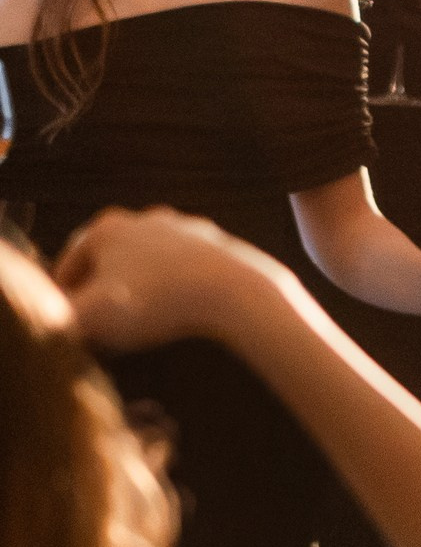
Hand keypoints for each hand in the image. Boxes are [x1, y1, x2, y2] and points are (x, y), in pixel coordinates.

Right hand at [55, 207, 289, 352]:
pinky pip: (183, 272)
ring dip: (140, 292)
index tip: (78, 328)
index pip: (67, 268)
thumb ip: (60, 317)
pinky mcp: (217, 242)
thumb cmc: (158, 303)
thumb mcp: (90, 317)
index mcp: (105, 228)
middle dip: (104, 293)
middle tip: (108, 329)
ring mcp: (184, 227)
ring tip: (143, 325)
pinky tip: (178, 315)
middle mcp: (144, 218)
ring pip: (147, 266)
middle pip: (108, 264)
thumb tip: (58, 317)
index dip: (67, 301)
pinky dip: (176, 291)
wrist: (236, 292)